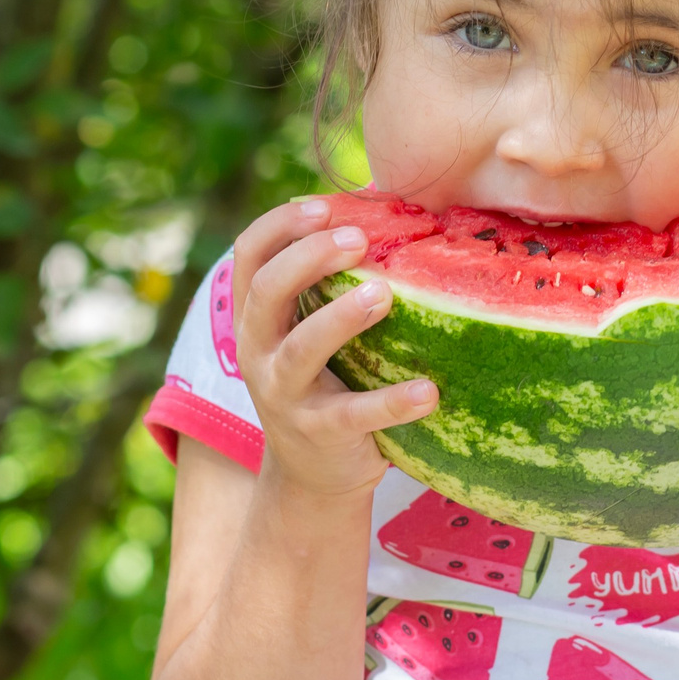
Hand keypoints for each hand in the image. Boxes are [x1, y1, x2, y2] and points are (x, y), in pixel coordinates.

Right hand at [228, 197, 438, 500]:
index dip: (281, 224)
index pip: (249, 254)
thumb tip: (393, 211)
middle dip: (310, 257)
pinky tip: (429, 391)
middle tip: (359, 240)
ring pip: (303, 348)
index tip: (325, 206)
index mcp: (256, 315)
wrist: (312, 473)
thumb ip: (331, 282)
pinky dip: (393, 402)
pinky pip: (355, 414)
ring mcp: (284, 393)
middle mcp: (259, 349)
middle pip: (268, 291)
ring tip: (385, 294)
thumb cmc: (326, 378)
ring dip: (342, 316)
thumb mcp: (311, 329)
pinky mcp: (320, 432)